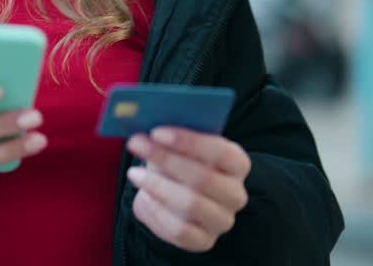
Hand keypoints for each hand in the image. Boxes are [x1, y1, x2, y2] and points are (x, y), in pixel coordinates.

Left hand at [126, 127, 250, 252]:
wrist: (177, 195)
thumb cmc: (180, 162)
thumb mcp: (180, 145)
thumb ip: (172, 137)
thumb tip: (149, 131)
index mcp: (237, 164)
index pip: (222, 152)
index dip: (189, 141)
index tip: (156, 132)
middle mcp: (235, 194)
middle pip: (204, 177)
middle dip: (165, 159)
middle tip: (136, 145)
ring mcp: (222, 220)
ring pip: (191, 204)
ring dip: (157, 186)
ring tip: (135, 173)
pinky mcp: (204, 241)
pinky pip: (179, 229)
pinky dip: (156, 211)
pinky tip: (142, 197)